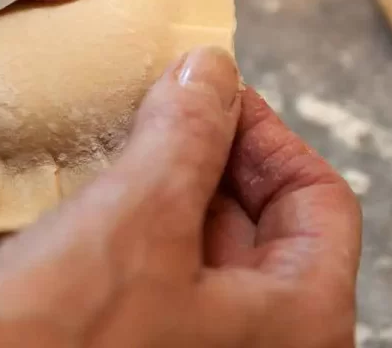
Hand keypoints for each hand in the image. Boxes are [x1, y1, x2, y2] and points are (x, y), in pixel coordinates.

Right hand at [0, 48, 362, 347]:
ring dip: (155, 192)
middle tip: (152, 108)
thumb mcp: (135, 221)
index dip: (266, 134)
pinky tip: (72, 202)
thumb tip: (210, 72)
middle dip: (204, 157)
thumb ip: (185, 136)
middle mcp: (263, 347)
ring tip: (106, 145)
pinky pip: (150, 285)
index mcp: (299, 323)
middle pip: (260, 225)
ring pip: (198, 253)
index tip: (209, 94)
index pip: (319, 201)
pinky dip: (121, 236)